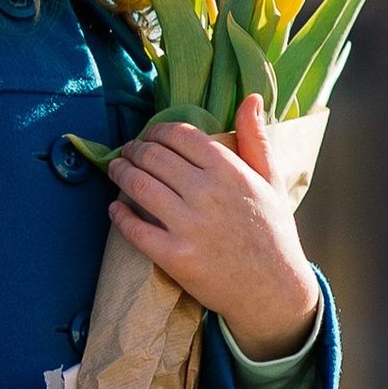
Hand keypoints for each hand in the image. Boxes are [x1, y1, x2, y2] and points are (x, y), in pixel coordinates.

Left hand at [105, 96, 317, 356]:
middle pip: (154, 157)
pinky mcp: (174, 257)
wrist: (273, 291)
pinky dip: (118, 214)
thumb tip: (251, 98)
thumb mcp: (272, 181)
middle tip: (127, 151)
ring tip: (115, 169)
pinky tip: (114, 207)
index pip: (180, 136)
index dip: (157, 131)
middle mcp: (208, 194)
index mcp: (231, 171)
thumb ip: (256, 139)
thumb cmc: (272, 232)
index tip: (149, 135)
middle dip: (134, 149)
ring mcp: (189, 226)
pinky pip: (134, 228)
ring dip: (119, 173)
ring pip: (138, 186)